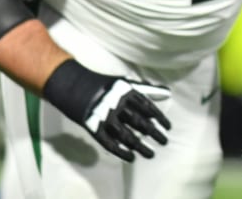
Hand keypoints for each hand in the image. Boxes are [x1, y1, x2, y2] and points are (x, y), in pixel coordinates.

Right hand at [42, 59, 170, 161]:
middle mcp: (117, 105)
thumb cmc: (103, 85)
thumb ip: (146, 90)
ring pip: (127, 136)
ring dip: (140, 146)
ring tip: (151, 154)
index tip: (168, 128)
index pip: (148, 108)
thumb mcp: (126, 83)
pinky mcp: (93, 128)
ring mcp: (105, 118)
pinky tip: (131, 157)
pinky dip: (121, 152)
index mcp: (127, 93)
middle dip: (154, 134)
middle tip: (164, 142)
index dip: (160, 119)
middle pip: (140, 123)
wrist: (73, 87)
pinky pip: (109, 144)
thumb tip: (168, 93)